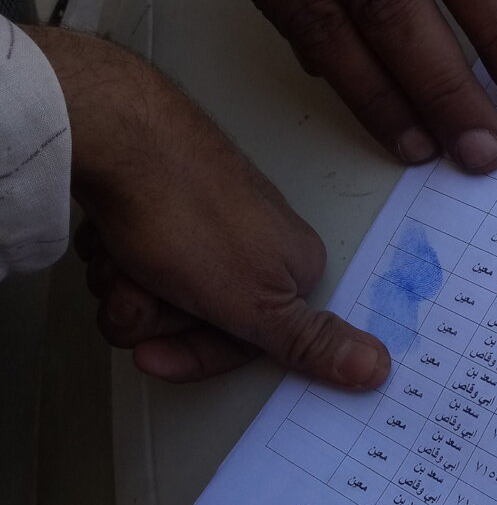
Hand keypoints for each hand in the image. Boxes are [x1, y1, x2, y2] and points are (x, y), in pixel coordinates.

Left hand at [25, 25, 389, 387]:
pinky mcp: (164, 201)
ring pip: (158, 290)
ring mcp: (210, 218)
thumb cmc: (189, 216)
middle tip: (140, 288)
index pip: (249, 343)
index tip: (153, 357)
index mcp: (294, 266)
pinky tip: (111, 233)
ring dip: (126, 285)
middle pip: (199, 318)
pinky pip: (134, 255)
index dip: (192, 355)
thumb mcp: (256, 304)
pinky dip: (115, 252)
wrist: (119, 136)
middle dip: (156, 315)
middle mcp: (258, 241)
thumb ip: (312, 342)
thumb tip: (378, 367)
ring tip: (122, 255)